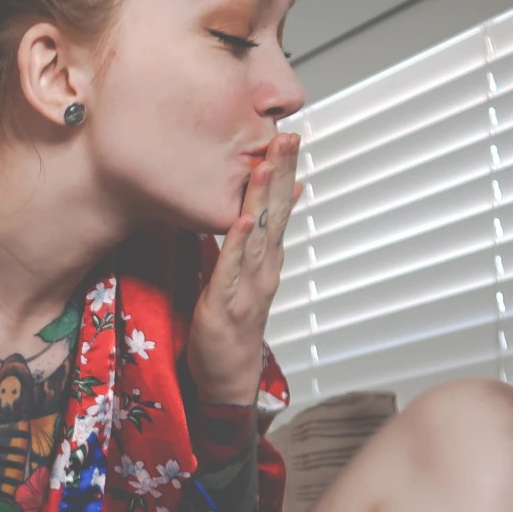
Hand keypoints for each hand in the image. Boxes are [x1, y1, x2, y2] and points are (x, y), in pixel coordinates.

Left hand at [186, 132, 299, 403]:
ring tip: (264, 165)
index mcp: (266, 260)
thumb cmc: (231, 326)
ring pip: (257, 236)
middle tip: (286, 136)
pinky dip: (238, 245)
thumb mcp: (242, 275)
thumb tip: (250, 211)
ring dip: (262, 200)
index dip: (285, 173)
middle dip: (280, 174)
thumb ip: (249, 243)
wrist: (228, 375)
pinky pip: (231, 270)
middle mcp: (263, 269)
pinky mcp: (224, 305)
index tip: (288, 138)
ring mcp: (247, 286)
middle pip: (275, 214)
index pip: (279, 209)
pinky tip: (243, 222)